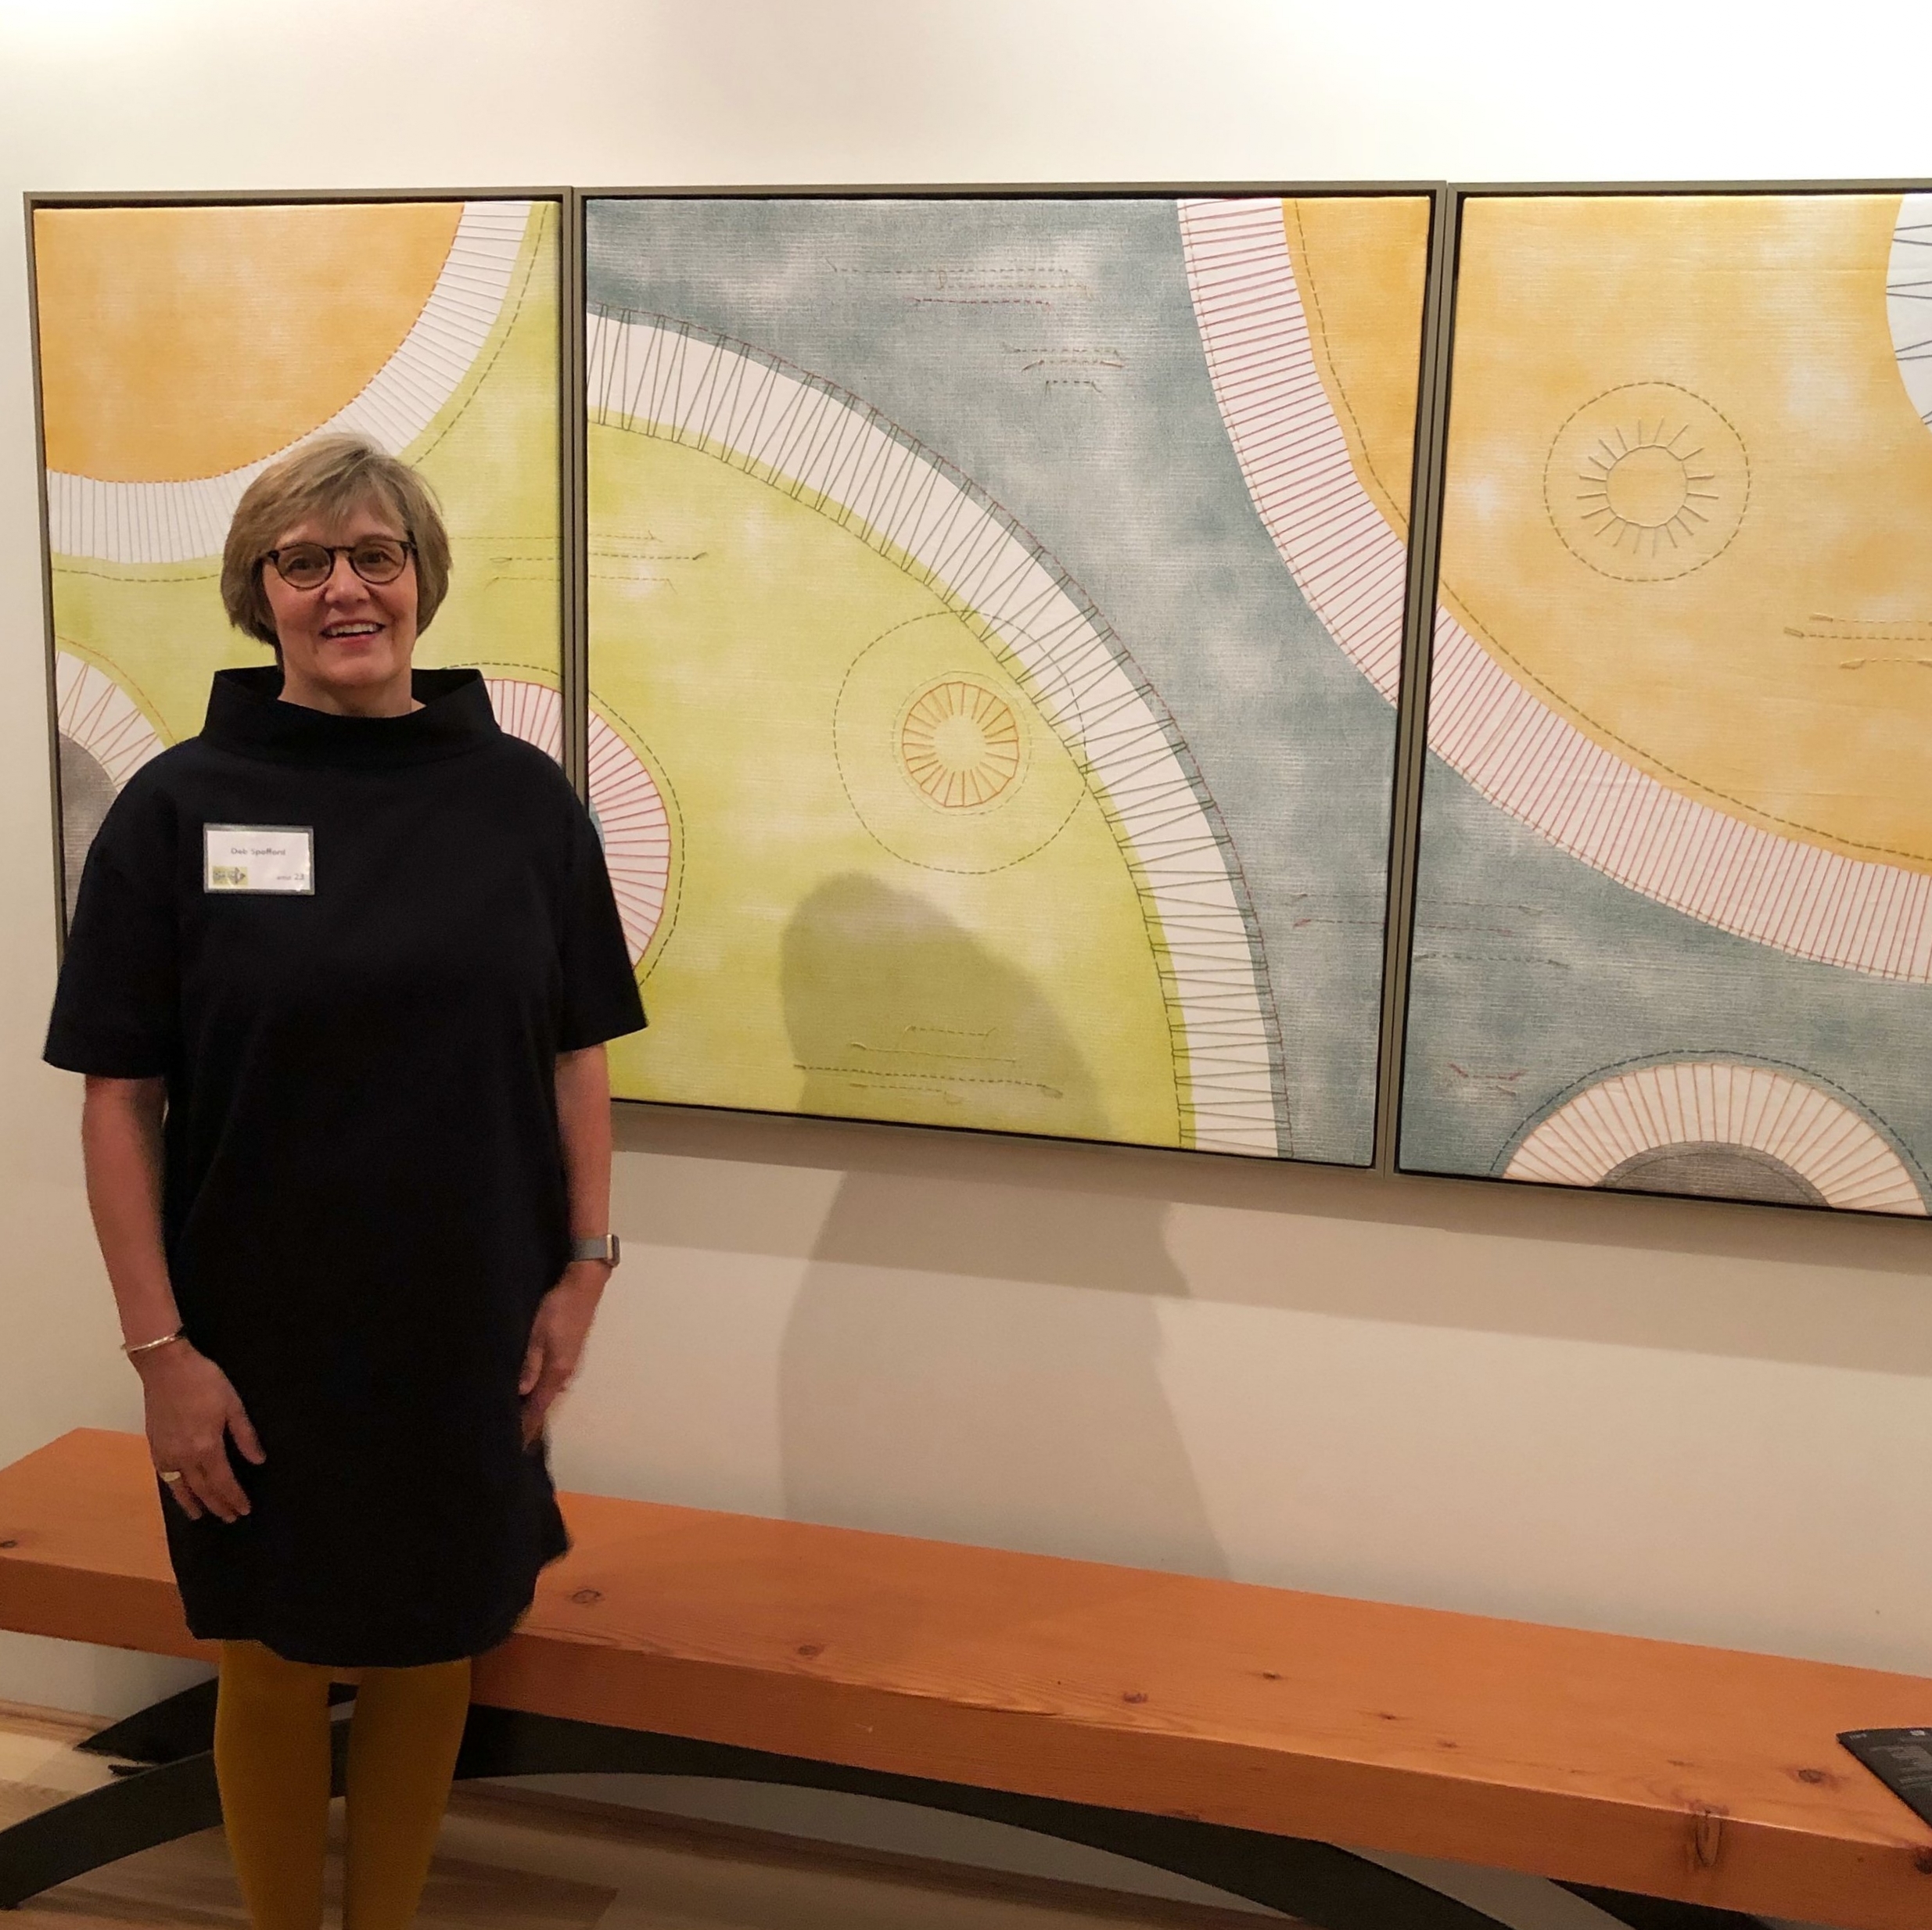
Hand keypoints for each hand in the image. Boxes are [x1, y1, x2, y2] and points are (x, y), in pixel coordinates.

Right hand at [139, 1343, 264, 1523]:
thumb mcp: (233, 1405)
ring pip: (180, 1488)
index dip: (234, 1498)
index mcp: (206, 1447)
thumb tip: (259, 1461)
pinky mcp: (154, 1447)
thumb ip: (245, 1436)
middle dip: (218, 1505)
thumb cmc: (205, 1382)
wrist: (166, 1368)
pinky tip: (180, 1493)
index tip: (244, 1510)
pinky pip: (165, 1477)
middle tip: (230, 1518)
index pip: (223, 1482)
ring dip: (193, 1504)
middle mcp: (184, 1457)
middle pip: (203, 1490)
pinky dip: (174, 1490)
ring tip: (203, 1516)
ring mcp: (166, 1454)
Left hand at [519, 1263, 607, 1447]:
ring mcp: (568, 1364)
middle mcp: (564, 1373)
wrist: (583, 1286)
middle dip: (529, 1423)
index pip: (538, 1408)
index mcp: (556, 1371)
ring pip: (547, 1395)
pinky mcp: (568, 1355)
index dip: (526, 1428)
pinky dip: (539, 1394)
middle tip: (511, 1441)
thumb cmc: (558, 1308)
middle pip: (544, 1406)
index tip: (514, 1448)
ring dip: (534, 1409)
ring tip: (518, 1423)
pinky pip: (550, 1383)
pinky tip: (530, 1394)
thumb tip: (520, 1393)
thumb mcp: (537, 1333)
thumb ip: (530, 1363)